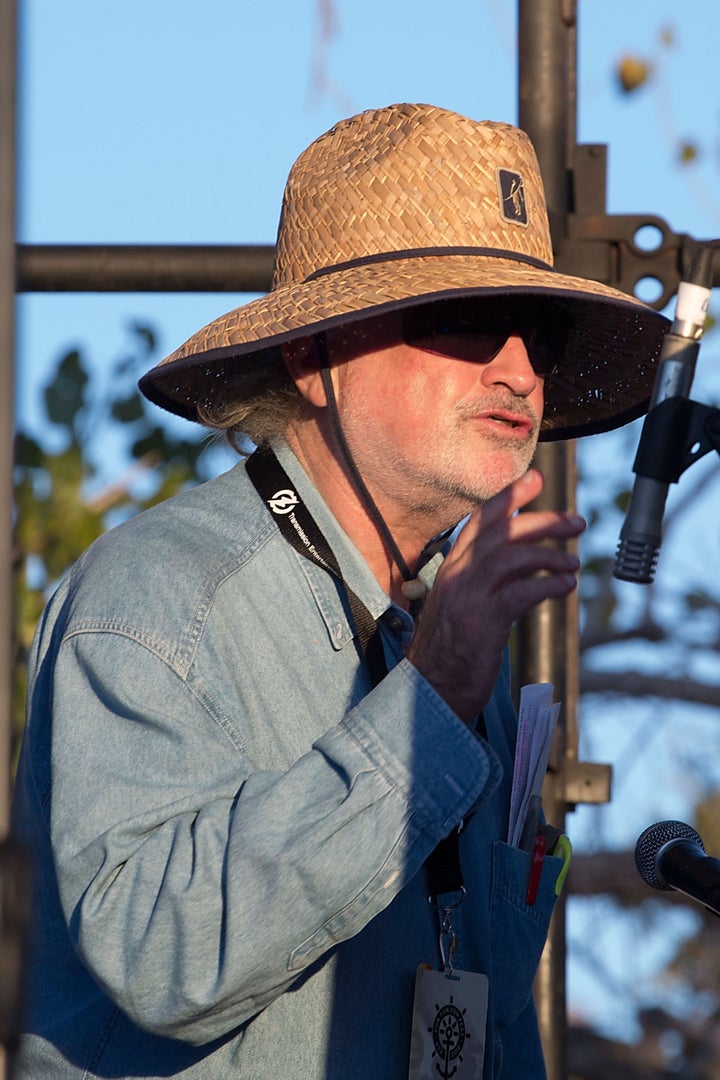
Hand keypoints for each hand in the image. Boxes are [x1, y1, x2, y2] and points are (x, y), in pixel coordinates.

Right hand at [406, 468, 584, 721]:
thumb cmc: (449, 651)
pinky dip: (549, 584)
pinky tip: (565, 586)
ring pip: (513, 556)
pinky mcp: (484, 622)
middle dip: (543, 520)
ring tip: (574, 562)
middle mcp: (457, 575)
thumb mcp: (460, 606)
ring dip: (550, 554)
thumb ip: (482, 581)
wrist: (428, 691)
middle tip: (577, 522)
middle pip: (502, 532)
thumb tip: (517, 566)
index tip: (536, 478)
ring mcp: (469, 597)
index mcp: (452, 568)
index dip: (509, 497)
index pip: (480, 520)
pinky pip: (522, 592)